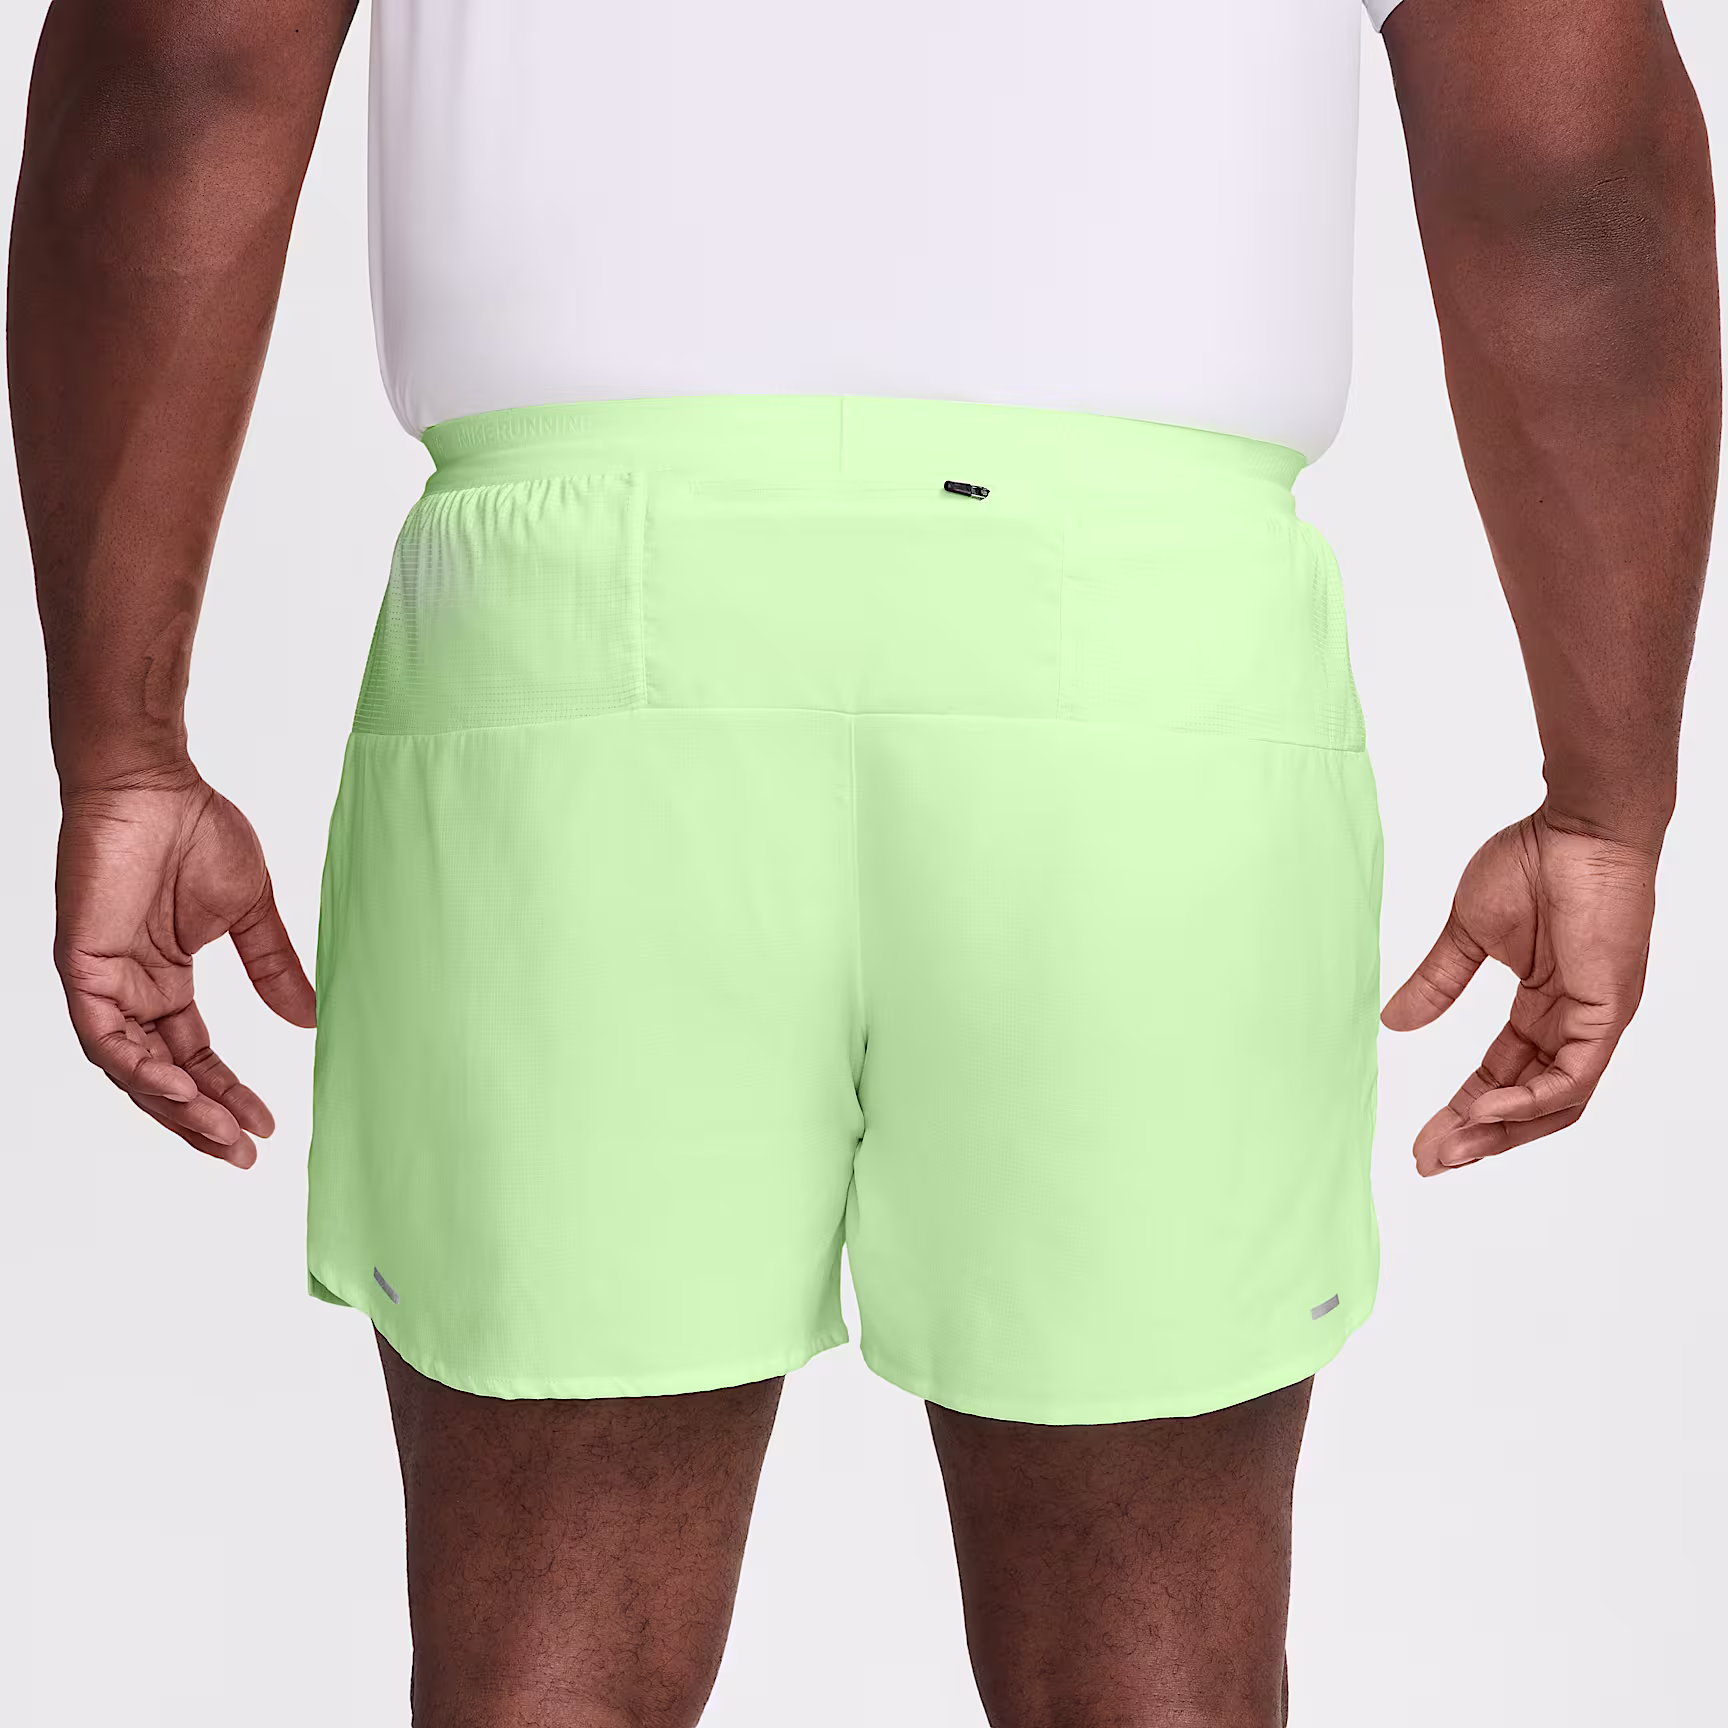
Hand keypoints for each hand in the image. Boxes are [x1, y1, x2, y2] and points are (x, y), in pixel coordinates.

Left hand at [54, 770, 316, 1166]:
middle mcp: (131, 989)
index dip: (227, 1094)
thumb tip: (309, 1021)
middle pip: (161, 1076)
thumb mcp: (250, 914)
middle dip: (201, 1118)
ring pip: (130, 1068)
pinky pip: (104, 1038)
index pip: (194, 1056)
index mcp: (164, 979)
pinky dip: (138, 1070)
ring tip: (219, 1132)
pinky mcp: (82, 967)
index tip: (265, 1126)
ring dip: (174, 1106)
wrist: (155, 784)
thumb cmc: (196, 829)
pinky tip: (178, 1090)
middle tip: (242, 1152)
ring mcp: (103, 981)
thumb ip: (274, 969)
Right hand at [1381, 808, 1656, 1175]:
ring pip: (1554, 1102)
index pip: (1502, 1074)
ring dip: (1501, 1131)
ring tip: (1452, 1148)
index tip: (1421, 1137)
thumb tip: (1393, 1023)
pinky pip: (1573, 1077)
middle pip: (1527, 1102)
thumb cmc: (1533, 862)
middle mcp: (1572, 1022)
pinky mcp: (1607, 1012)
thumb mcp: (1468, 934)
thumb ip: (1437, 982)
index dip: (1461, 1108)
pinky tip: (1486, 1108)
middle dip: (1477, 1137)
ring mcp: (1594, 1021)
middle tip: (1429, 1161)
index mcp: (1545, 1005)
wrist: (1578, 828)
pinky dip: (1530, 1100)